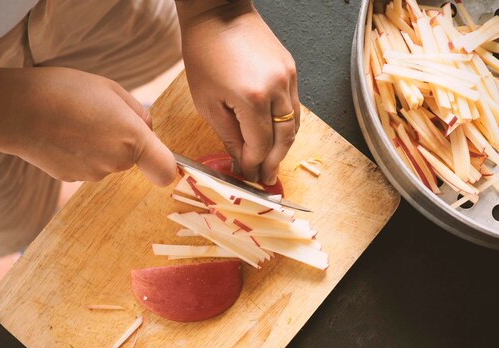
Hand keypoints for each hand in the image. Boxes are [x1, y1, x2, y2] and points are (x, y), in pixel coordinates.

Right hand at [0, 67, 176, 184]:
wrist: (14, 109)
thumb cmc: (64, 91)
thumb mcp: (111, 89)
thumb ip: (137, 112)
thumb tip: (147, 128)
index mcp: (132, 139)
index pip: (166, 170)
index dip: (168, 166)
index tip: (162, 156)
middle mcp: (116, 163)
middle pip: (132, 158)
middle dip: (124, 140)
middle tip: (99, 114)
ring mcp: (92, 175)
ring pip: (108, 161)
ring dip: (99, 145)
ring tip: (75, 121)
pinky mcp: (70, 179)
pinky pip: (86, 165)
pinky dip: (79, 153)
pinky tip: (61, 133)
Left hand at [176, 0, 299, 184]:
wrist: (218, 13)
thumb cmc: (204, 53)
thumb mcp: (207, 101)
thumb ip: (228, 135)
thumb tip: (241, 159)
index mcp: (252, 98)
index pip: (260, 145)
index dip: (254, 165)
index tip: (247, 176)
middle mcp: (277, 89)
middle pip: (284, 139)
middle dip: (274, 162)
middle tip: (266, 179)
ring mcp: (288, 78)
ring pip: (294, 125)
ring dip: (283, 147)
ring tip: (272, 162)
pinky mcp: (291, 69)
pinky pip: (294, 106)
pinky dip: (287, 125)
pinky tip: (276, 135)